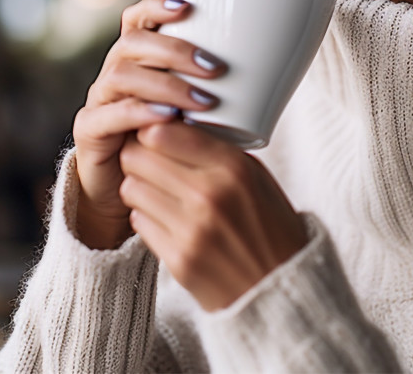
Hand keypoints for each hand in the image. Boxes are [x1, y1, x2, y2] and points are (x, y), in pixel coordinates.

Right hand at [72, 0, 226, 249]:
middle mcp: (114, 72)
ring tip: (202, 101)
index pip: (137, 19)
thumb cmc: (172, 145)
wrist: (129, 191)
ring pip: (122, 75)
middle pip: (132, 43)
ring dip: (165, 83)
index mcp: (137, 59)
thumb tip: (279, 61)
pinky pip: (109, 114)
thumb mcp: (197, 110)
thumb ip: (219, 87)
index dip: (157, 6)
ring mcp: (99, 100)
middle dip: (175, 50)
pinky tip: (167, 118)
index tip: (188, 6)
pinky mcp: (89, 131)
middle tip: (215, 68)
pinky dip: (139, 112)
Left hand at [118, 120, 308, 310]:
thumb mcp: (257, 177)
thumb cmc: (271, 227)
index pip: (164, 131)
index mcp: (233, 169)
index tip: (156, 133)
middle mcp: (210, 196)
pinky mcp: (178, 260)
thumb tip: (175, 122)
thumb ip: (219, 149)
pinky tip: (165, 217)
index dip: (152, 128)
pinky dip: (146, 215)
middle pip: (139, 156)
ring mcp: (191, 230)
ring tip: (157, 189)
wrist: (281, 289)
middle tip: (148, 158)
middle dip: (139, 154)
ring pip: (131, 187)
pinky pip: (138, 221)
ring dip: (140, 185)